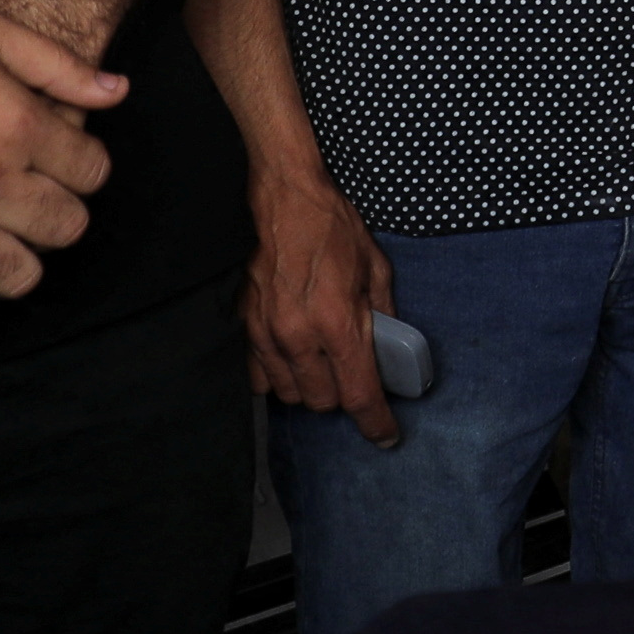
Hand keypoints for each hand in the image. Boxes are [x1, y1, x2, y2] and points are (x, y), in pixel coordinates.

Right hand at [0, 0, 119, 340]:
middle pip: (62, 229)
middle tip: (29, 211)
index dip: (80, 172)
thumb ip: (54, 61)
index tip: (60, 172)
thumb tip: (116, 93)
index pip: (91, 174)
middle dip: (53, 219)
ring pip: (15, 277)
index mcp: (15, 125)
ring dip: (13, 266)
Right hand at [240, 163, 403, 446]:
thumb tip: (389, 346)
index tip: (386, 436)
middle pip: (321, 401)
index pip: (357, 395)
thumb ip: (382, 313)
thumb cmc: (332, 226)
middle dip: (341, 395)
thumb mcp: (374, 267)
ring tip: (322, 362)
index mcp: (337, 323)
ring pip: (288, 393)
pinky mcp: (244, 326)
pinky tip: (292, 356)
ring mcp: (266, 334)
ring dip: (309, 387)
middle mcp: (298, 337)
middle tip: (352, 373)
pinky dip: (278, 375)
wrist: (283, 197)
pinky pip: (259, 375)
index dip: (375, 423)